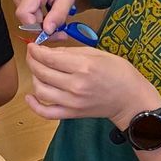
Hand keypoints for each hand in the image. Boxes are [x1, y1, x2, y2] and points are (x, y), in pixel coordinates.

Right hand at [12, 0, 84, 35]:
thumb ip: (58, 14)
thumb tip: (47, 30)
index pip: (24, 14)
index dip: (36, 27)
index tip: (52, 31)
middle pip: (24, 17)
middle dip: (42, 27)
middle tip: (60, 29)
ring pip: (24, 16)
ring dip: (40, 22)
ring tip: (55, 17)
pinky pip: (24, 10)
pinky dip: (36, 15)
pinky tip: (47, 11)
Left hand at [24, 41, 158, 126]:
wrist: (130, 99)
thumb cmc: (119, 73)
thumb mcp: (98, 54)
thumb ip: (72, 52)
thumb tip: (50, 51)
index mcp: (84, 67)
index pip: (50, 58)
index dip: (36, 51)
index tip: (32, 46)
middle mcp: (76, 85)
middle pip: (42, 72)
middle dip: (32, 61)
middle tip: (32, 55)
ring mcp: (73, 102)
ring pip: (41, 91)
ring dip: (34, 79)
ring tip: (37, 71)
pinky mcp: (72, 114)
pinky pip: (46, 113)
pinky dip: (34, 106)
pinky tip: (30, 96)